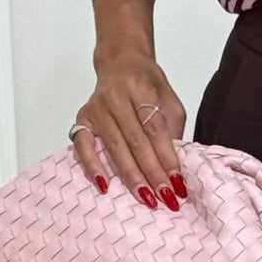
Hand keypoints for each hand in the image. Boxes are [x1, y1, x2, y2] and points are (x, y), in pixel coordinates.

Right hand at [73, 52, 187, 209]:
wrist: (120, 62)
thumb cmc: (146, 84)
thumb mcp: (168, 99)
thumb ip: (171, 128)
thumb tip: (173, 166)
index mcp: (140, 87)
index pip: (155, 128)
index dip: (167, 156)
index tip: (178, 181)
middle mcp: (115, 97)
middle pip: (136, 141)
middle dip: (152, 173)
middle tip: (166, 198)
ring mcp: (96, 108)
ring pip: (115, 148)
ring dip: (131, 177)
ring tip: (146, 199)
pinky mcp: (83, 118)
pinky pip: (83, 146)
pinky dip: (92, 167)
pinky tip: (104, 186)